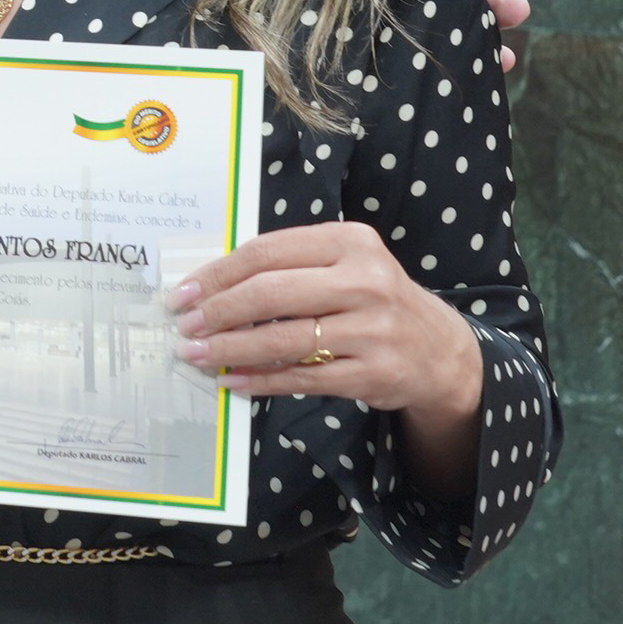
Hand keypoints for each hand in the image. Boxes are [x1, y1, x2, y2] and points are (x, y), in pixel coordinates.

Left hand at [171, 222, 479, 413]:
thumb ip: (288, 266)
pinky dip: (260, 381)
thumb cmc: (372, 299)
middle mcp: (365, 281)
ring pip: (281, 340)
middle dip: (218, 311)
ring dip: (230, 350)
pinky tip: (232, 381)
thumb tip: (211, 285)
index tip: (184, 291)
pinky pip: (301, 378)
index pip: (267, 252)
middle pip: (270, 294)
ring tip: (197, 354)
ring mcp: (372, 329)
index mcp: (350, 241)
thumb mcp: (342, 264)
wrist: (438, 349)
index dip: (218, 273)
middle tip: (185, 325)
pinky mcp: (373, 373)